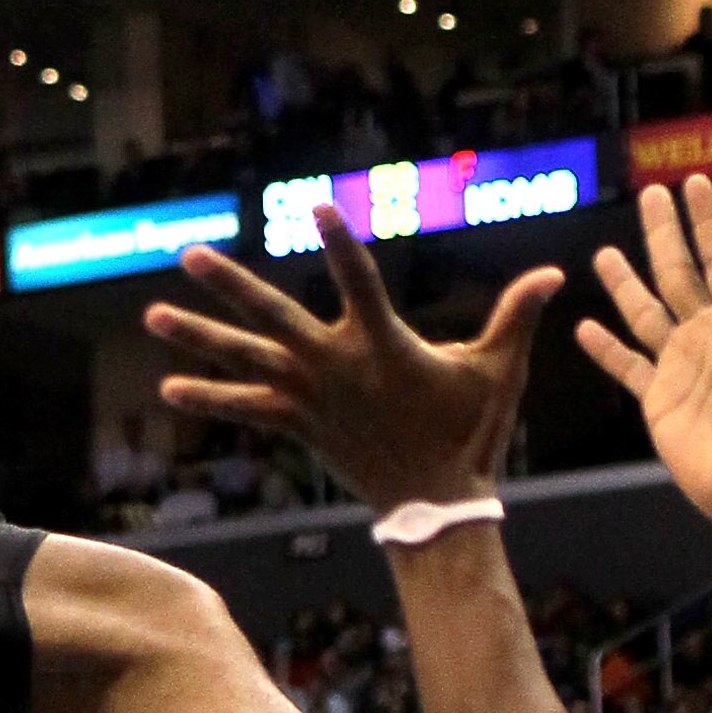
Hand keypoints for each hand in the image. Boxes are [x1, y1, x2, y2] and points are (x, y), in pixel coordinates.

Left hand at [145, 208, 561, 514]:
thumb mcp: (498, 372)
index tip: (318, 207)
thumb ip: (517, 317)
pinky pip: (247, 410)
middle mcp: (335, 366)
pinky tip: (170, 390)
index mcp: (383, 345)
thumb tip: (558, 273)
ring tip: (152, 316)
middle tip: (188, 255)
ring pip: (245, 360)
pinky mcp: (299, 425)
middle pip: (272, 317)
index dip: (340, 243)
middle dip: (229, 285)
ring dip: (198, 338)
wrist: (437, 505)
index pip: (359, 281)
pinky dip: (210, 400)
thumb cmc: (469, 433)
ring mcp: (311, 396)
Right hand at [582, 173, 711, 541]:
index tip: (695, 182)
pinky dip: (605, 348)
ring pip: (646, 313)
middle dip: (666, 234)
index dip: (708, 222)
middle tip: (652, 193)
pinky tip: (584, 330)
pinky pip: (625, 365)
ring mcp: (678, 366)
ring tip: (605, 253)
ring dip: (626, 284)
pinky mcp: (656, 398)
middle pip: (678, 273)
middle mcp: (704, 337)